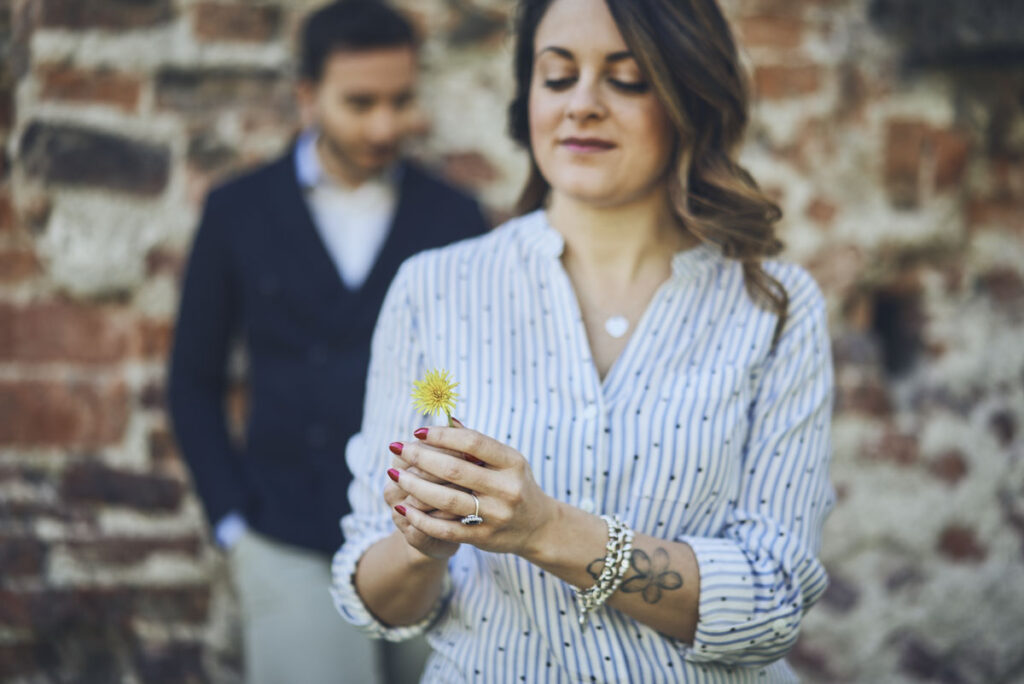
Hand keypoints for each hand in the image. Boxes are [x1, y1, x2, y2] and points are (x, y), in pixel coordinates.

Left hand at [388, 424, 561, 558]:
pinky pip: (445, 529)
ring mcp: (496, 515)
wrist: (538, 527)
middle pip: (455, 470)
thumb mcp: (506, 461)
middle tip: (398, 448)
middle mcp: (506, 488)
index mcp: (512, 462)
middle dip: (421, 457)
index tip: (418, 431)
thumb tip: (446, 418)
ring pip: (446, 500)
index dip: (442, 435)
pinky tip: (402, 507)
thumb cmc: (515, 484)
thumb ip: (478, 443)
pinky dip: (421, 518)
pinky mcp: (484, 538)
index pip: (472, 443)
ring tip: (394, 475)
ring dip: (415, 486)